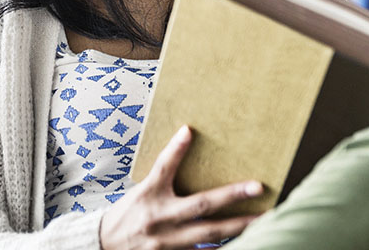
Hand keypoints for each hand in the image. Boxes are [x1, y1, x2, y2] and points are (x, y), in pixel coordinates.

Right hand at [99, 126, 261, 249]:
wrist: (106, 245)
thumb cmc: (128, 213)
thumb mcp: (141, 189)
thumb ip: (164, 170)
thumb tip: (186, 135)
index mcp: (149, 194)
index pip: (163, 167)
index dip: (175, 149)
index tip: (189, 131)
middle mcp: (159, 217)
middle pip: (200, 204)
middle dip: (231, 195)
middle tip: (258, 187)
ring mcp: (167, 241)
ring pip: (208, 233)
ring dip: (237, 227)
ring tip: (262, 219)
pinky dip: (221, 249)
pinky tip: (246, 242)